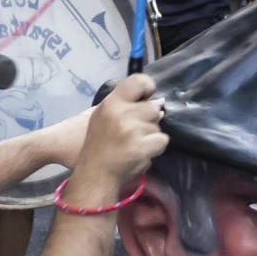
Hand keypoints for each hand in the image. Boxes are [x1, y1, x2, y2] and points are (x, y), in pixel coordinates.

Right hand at [67, 72, 165, 199]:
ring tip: (134, 145)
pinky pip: (162, 141)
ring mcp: (132, 130)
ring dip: (150, 136)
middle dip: (148, 120)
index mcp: (111, 103)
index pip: (138, 81)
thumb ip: (126, 106)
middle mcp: (121, 113)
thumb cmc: (97, 145)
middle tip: (133, 133)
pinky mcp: (141, 147)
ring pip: (158, 126)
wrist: (94, 174)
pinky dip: (155, 148)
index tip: (146, 99)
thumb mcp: (102, 117)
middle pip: (153, 108)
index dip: (148, 88)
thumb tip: (158, 101)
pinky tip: (141, 153)